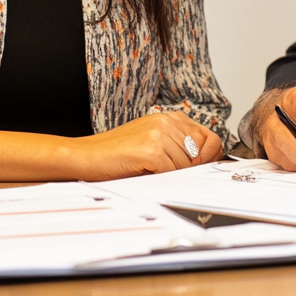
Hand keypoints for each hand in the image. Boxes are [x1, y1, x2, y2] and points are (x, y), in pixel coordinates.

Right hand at [72, 111, 222, 180]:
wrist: (86, 154)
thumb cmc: (117, 152)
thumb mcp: (153, 142)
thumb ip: (179, 146)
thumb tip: (206, 162)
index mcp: (171, 117)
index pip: (210, 138)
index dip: (210, 158)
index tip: (201, 169)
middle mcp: (167, 121)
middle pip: (201, 155)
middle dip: (190, 169)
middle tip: (168, 173)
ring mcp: (159, 134)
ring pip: (186, 165)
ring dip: (172, 175)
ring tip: (150, 170)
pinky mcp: (151, 149)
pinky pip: (171, 172)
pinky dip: (161, 178)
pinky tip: (144, 172)